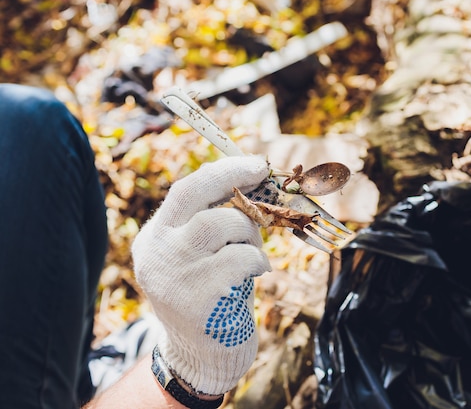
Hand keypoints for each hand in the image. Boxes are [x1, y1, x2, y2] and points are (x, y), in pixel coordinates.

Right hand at [132, 155, 271, 394]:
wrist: (201, 357)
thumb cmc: (213, 297)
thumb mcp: (203, 257)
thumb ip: (216, 224)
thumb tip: (255, 184)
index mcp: (154, 238)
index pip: (184, 190)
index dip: (222, 172)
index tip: (253, 165)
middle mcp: (156, 252)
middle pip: (194, 194)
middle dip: (233, 177)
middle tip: (263, 174)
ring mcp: (172, 273)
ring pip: (220, 223)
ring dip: (250, 232)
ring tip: (255, 254)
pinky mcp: (195, 297)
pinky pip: (239, 258)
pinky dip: (257, 259)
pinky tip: (258, 274)